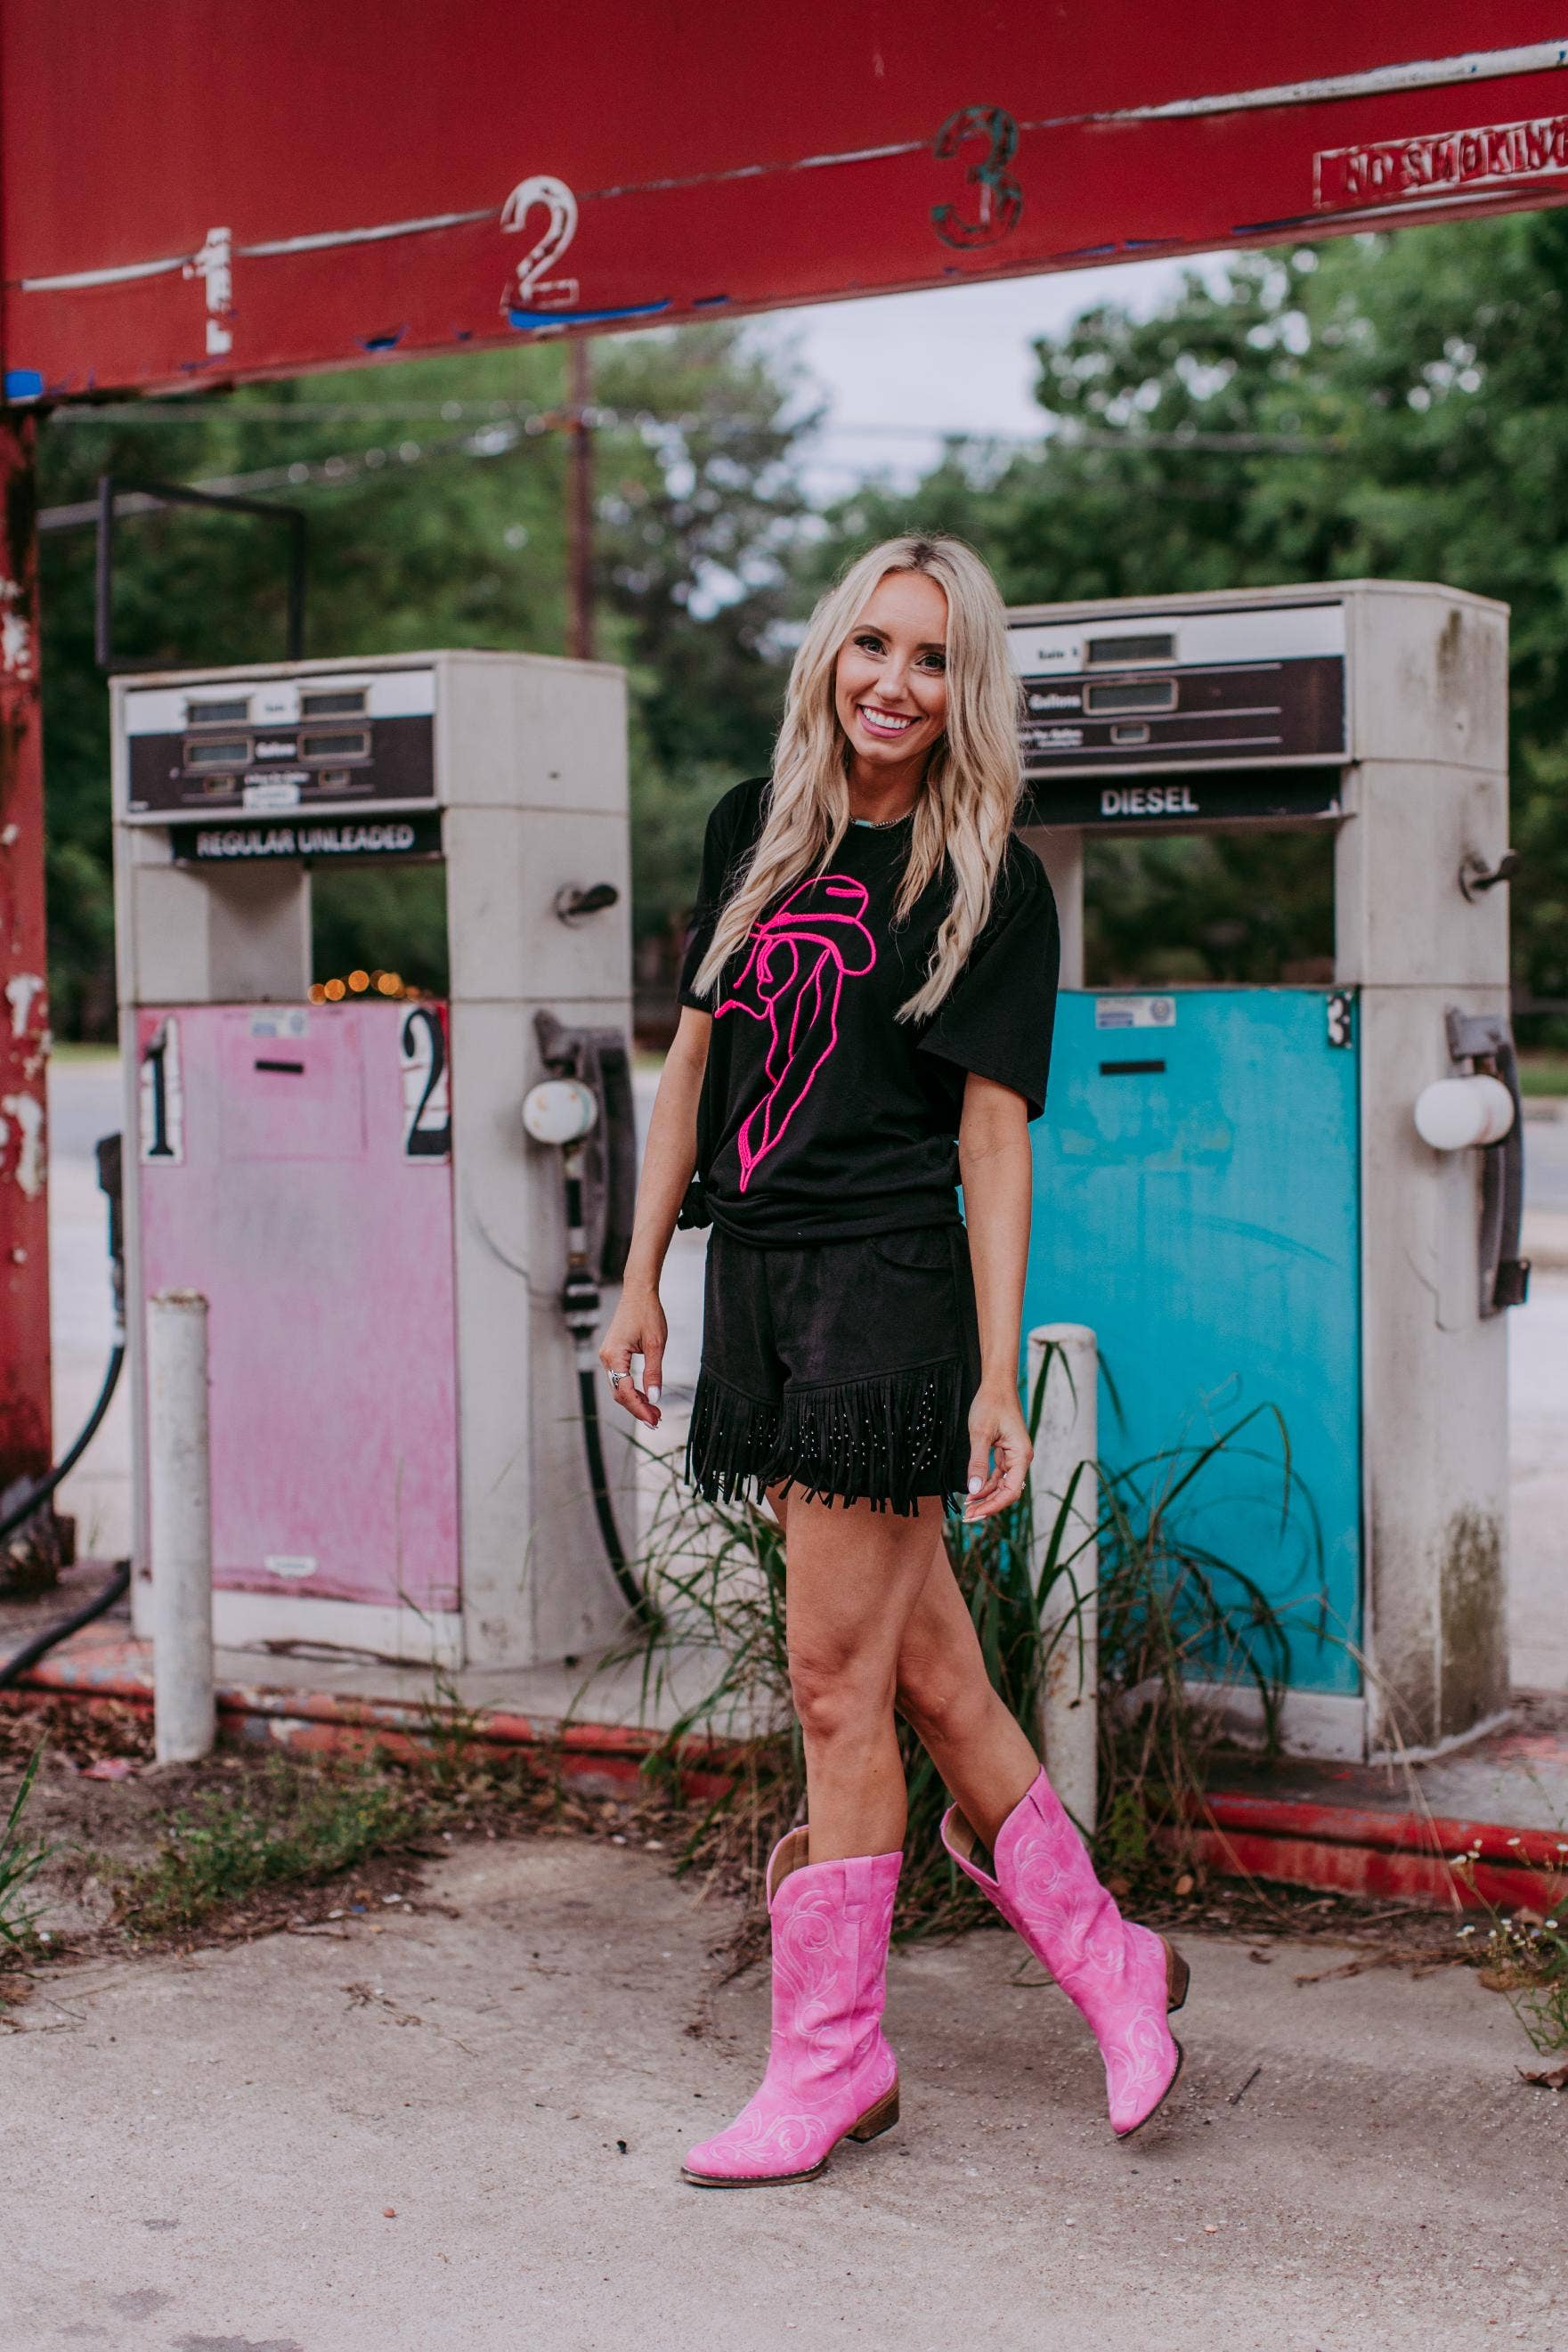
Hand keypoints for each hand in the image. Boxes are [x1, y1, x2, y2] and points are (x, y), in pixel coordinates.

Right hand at [598, 1284, 666, 1428]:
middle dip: (637, 1408)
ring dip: (635, 1401)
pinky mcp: (613, 1354)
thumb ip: (653, 1373)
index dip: (640, 1408)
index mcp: (614, 1356)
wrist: (638, 1292)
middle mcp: (606, 1358)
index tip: (655, 1419)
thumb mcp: (656, 1345)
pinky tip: (646, 1396)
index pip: (625, 1392)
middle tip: (657, 1420)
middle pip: (619, 1393)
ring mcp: (608, 1356)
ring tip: (654, 1412)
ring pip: (619, 1387)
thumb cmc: (647, 1313)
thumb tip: (654, 1398)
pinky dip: (632, 1390)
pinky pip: (620, 1378)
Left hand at [963, 1381, 1030, 1521]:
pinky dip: (986, 1485)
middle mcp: (1021, 1459)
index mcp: (1021, 1456)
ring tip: (967, 1508)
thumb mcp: (980, 1434)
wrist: (996, 1385)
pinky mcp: (1006, 1453)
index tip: (974, 1514)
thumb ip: (978, 1462)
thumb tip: (974, 1489)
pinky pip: (998, 1475)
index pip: (1010, 1491)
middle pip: (1007, 1492)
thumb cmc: (990, 1404)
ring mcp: (1014, 1456)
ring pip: (1002, 1485)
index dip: (993, 1506)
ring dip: (986, 1497)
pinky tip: (972, 1492)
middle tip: (967, 1517)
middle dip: (988, 1506)